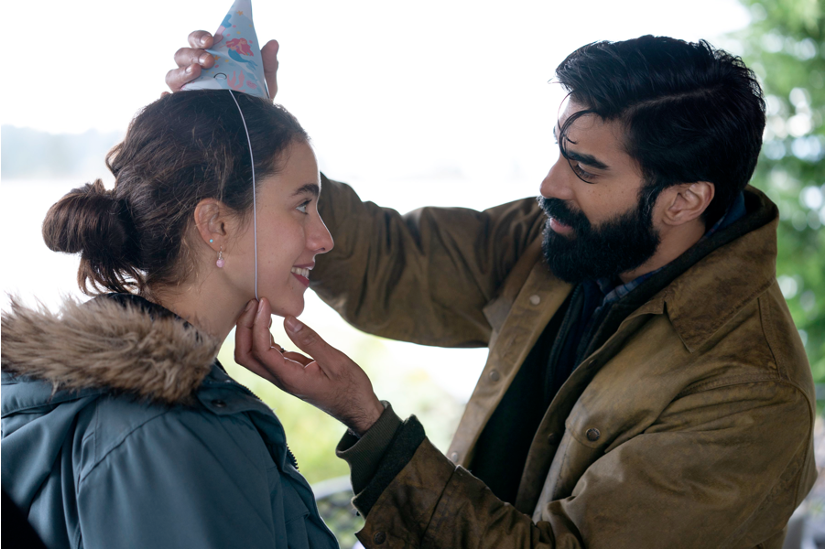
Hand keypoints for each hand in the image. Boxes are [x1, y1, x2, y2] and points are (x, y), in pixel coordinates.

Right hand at [164, 30, 278, 100]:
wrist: (253, 128)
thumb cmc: (255, 99)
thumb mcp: (265, 81)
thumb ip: (267, 62)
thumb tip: (273, 43)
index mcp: (210, 58)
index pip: (197, 41)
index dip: (200, 37)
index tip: (211, 41)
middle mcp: (194, 71)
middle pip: (181, 54)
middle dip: (193, 54)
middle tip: (208, 60)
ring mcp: (186, 89)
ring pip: (172, 75)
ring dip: (181, 71)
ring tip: (196, 73)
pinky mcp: (183, 107)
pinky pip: (167, 102)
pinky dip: (164, 97)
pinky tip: (165, 96)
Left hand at [235, 299, 384, 435]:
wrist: (357, 408)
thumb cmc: (350, 387)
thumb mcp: (336, 361)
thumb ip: (311, 341)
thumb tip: (287, 320)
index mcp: (290, 378)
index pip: (260, 350)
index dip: (257, 324)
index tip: (264, 302)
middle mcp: (280, 379)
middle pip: (245, 356)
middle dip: (244, 328)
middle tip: (255, 303)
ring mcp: (282, 377)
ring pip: (252, 356)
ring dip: (250, 331)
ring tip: (259, 307)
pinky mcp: (287, 372)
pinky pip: (264, 355)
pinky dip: (262, 336)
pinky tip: (270, 321)